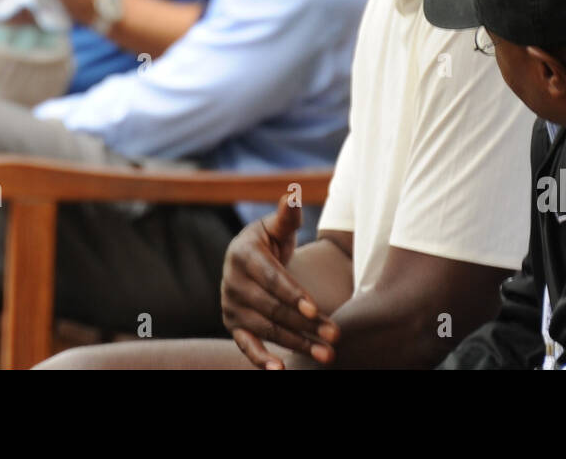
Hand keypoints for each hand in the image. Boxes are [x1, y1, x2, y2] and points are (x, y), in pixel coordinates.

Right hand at [220, 196, 340, 368]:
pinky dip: (261, 360)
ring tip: (327, 354)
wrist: (249, 260)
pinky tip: (281, 370)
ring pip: (267, 329)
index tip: (315, 309)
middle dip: (306, 324)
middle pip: (273, 308)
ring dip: (297, 344)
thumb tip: (293, 195)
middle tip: (335, 335)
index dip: (293, 294)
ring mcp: (230, 306)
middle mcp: (232, 282)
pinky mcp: (233, 326)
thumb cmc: (270, 240)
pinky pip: (246, 346)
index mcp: (242, 254)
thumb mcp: (277, 226)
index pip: (271, 278)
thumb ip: (288, 214)